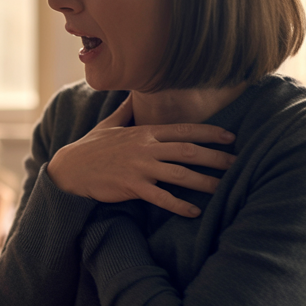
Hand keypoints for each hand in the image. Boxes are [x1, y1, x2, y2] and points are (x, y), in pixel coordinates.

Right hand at [46, 94, 236, 217]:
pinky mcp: (131, 187)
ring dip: (204, 182)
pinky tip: (194, 212)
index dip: (210, 132)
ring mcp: (139, 168)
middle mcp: (145, 148)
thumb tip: (134, 93)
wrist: (69, 169)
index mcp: (144, 132)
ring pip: (180, 174)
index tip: (230, 137)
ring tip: (223, 188)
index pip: (184, 130)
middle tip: (236, 164)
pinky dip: (179, 205)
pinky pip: (160, 197)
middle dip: (215, 157)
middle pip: (188, 151)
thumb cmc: (90, 147)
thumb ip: (126, 110)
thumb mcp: (109, 124)